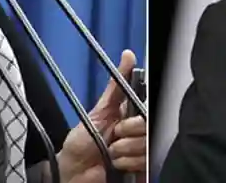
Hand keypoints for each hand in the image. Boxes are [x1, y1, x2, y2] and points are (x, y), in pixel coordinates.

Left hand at [58, 50, 145, 182]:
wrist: (74, 174)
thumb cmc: (83, 141)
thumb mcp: (100, 109)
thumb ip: (116, 84)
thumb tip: (128, 55)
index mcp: (133, 114)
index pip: (151, 105)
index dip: (141, 111)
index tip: (128, 114)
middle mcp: (141, 131)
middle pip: (150, 124)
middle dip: (129, 130)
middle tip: (114, 134)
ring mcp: (143, 150)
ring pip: (147, 144)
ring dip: (125, 149)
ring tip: (112, 152)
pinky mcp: (144, 169)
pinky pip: (146, 161)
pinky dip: (129, 163)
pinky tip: (118, 165)